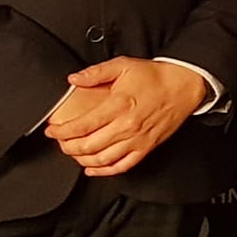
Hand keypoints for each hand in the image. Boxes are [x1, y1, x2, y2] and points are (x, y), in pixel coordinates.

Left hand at [46, 58, 207, 175]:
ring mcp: (137, 139)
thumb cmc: (156, 76)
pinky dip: (104, 171)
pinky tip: (93, 168)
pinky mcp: (146, 147)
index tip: (52, 131)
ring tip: (73, 153)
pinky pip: (122, 166)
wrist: (184, 85)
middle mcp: (127, 125)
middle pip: (88, 146)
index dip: (62, 131)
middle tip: (60, 142)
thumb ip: (96, 72)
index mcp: (119, 105)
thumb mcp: (124, 65)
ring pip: (103, 159)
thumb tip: (74, 79)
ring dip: (82, 160)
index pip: (82, 126)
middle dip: (68, 147)